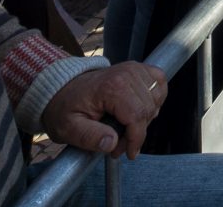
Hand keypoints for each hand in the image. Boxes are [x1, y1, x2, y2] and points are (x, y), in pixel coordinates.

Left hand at [41, 61, 165, 158]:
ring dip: (146, 117)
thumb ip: (89, 137)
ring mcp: (134, 68)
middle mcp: (127, 73)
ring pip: (156, 98)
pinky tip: (140, 109)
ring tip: (126, 128)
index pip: (137, 116)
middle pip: (148, 110)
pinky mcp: (139, 68)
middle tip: (119, 145)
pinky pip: (159, 83)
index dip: (136, 139)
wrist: (63, 88)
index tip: (129, 154)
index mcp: (111, 87)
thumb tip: (112, 143)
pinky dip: (155, 98)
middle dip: (137, 133)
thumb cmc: (65, 107)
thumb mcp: (69, 128)